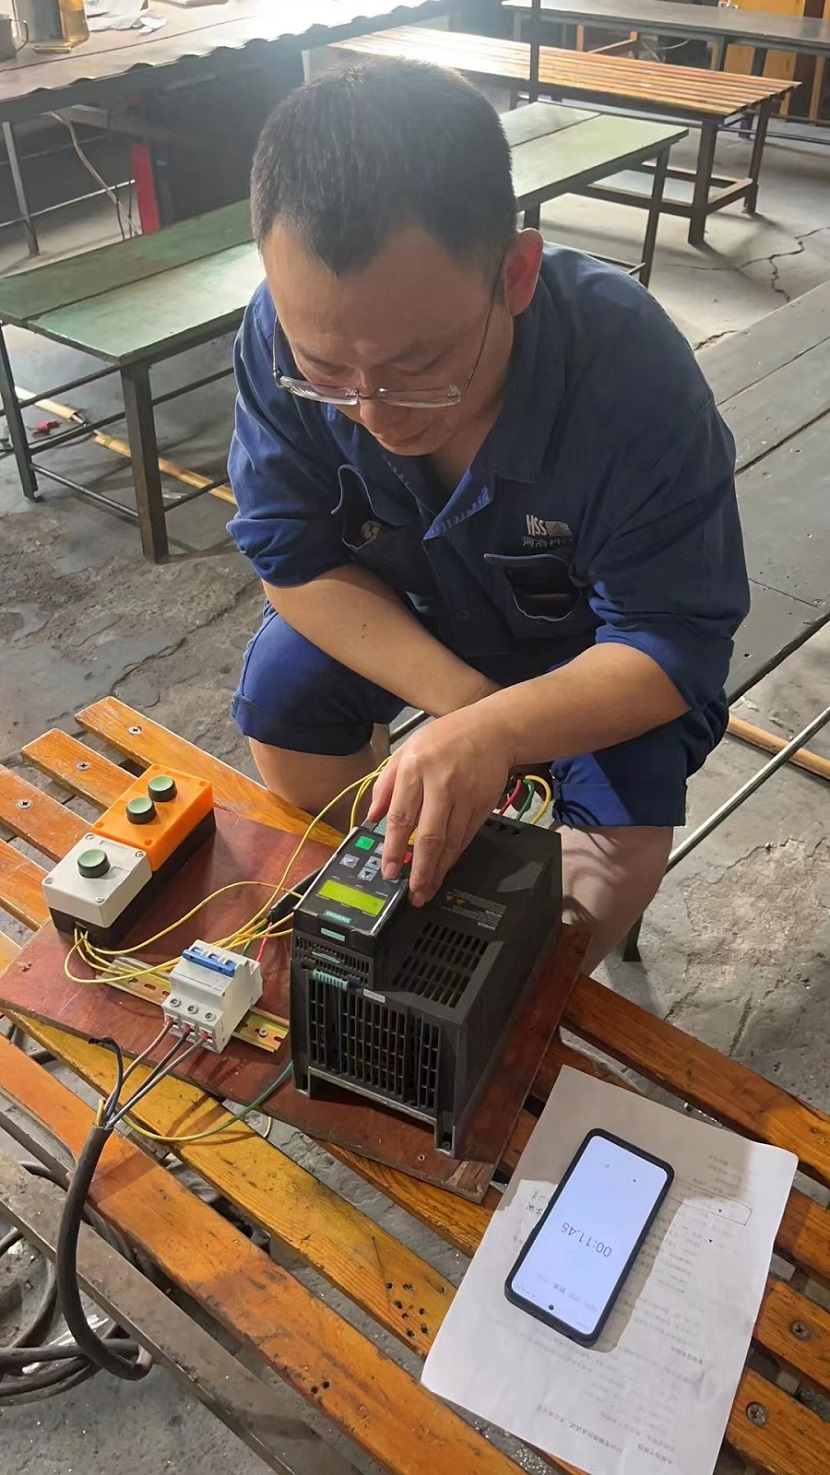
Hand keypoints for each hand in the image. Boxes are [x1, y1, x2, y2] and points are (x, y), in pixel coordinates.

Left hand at [366, 705, 513, 906]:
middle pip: (429, 837)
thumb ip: (385, 785)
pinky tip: (444, 869)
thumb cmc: (444, 739)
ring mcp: (465, 796)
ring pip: (451, 843)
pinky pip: (466, 838)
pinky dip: (454, 857)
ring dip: (438, 870)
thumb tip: (372, 817)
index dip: (393, 849)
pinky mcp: (483, 805)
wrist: (491, 730)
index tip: (389, 871)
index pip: (400, 817)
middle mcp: (441, 784)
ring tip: (427, 889)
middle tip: (413, 893)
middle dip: (420, 870)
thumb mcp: (405, 751)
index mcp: (414, 769)